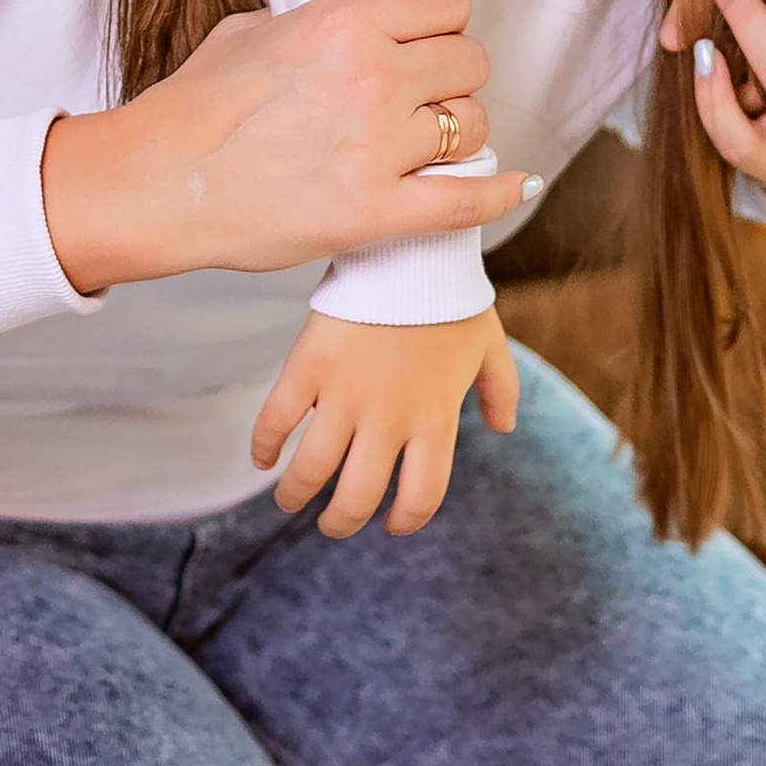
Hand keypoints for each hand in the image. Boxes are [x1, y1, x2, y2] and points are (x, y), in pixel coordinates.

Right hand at [42, 0, 538, 293]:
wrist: (155, 183)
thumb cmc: (195, 106)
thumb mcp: (256, 30)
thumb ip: (322, 21)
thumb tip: (362, 23)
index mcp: (343, 23)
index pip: (447, 0)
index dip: (444, 22)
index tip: (429, 41)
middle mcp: (370, 77)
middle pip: (469, 61)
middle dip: (453, 78)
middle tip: (424, 98)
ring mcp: (375, 148)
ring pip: (473, 127)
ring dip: (459, 135)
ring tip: (428, 145)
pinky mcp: (372, 214)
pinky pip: (465, 202)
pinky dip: (496, 194)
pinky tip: (514, 186)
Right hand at [252, 307, 517, 537]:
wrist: (412, 241)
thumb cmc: (451, 294)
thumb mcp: (489, 343)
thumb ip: (501, 389)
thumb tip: (504, 428)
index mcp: (434, 419)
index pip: (420, 497)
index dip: (404, 520)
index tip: (390, 523)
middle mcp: (389, 418)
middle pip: (357, 498)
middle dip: (340, 522)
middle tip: (332, 522)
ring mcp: (345, 394)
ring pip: (310, 471)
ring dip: (295, 495)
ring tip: (289, 498)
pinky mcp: (309, 365)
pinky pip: (276, 420)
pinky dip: (262, 446)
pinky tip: (262, 456)